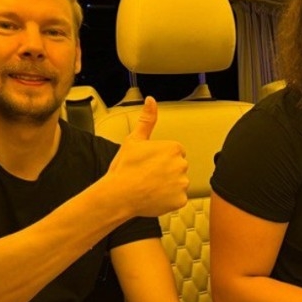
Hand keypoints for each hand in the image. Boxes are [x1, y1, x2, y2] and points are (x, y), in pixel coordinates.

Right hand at [105, 96, 189, 217]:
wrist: (118, 194)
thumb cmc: (125, 168)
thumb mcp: (134, 139)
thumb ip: (147, 119)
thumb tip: (151, 101)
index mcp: (173, 148)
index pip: (175, 152)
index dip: (161, 158)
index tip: (149, 163)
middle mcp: (182, 165)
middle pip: (178, 167)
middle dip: (166, 171)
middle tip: (148, 175)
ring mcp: (182, 184)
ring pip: (178, 183)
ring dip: (168, 185)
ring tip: (150, 186)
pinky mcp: (180, 200)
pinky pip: (178, 199)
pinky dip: (169, 199)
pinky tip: (154, 197)